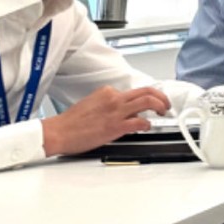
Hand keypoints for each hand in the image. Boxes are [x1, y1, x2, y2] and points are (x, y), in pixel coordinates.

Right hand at [41, 85, 169, 156]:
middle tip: (166, 104)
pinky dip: (148, 124)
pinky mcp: (116, 126)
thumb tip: (124, 111)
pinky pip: (140, 122)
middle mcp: (114, 98)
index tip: (151, 103)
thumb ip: (109, 104)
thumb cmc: (70, 122)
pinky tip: (147, 127)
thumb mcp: (92, 104)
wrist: (57, 132)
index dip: (145, 98)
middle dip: (161, 96)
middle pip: (147, 91)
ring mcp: (116, 111)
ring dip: (160, 106)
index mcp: (107, 92)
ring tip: (163, 112)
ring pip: (148, 101)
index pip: (133, 91)